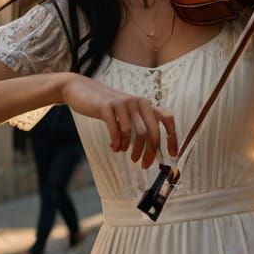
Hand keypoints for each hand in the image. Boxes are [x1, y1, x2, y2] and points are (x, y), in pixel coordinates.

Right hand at [62, 74, 177, 167]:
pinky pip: (117, 130)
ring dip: (131, 148)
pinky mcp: (107, 106)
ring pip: (134, 132)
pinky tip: (114, 148)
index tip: (172, 154)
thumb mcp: (127, 112)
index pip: (167, 118)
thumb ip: (139, 124)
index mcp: (146, 104)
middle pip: (151, 131)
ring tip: (126, 153)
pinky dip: (117, 143)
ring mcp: (123, 103)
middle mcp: (138, 101)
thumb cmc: (107, 106)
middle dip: (150, 151)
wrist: (81, 89)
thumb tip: (151, 148)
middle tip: (144, 164)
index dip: (173, 137)